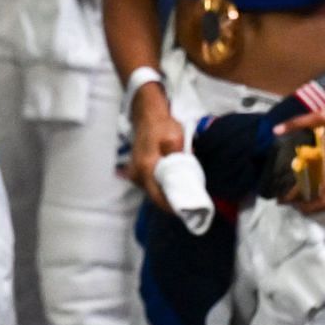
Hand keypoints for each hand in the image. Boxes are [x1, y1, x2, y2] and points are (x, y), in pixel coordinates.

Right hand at [126, 85, 185, 214]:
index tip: (187, 212)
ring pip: (152, 190)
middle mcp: (137, 174)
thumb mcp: (174, 138)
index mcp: (146, 168)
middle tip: (189, 205)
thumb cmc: (161, 125)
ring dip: (166, 194)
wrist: (146, 112)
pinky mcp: (137, 167)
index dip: (172, 208)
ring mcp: (135, 171)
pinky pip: (150, 183)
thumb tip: (187, 173)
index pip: (158, 198)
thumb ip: (178, 156)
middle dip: (171, 202)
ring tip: (183, 195)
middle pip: (154, 196)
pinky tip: (172, 183)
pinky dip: (161, 186)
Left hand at [274, 98, 324, 214]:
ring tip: (294, 197)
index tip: (280, 197)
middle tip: (287, 202)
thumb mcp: (319, 117)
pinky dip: (320, 193)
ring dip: (313, 201)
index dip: (295, 195)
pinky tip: (308, 184)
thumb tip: (275, 130)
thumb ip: (296, 123)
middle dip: (306, 207)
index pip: (311, 186)